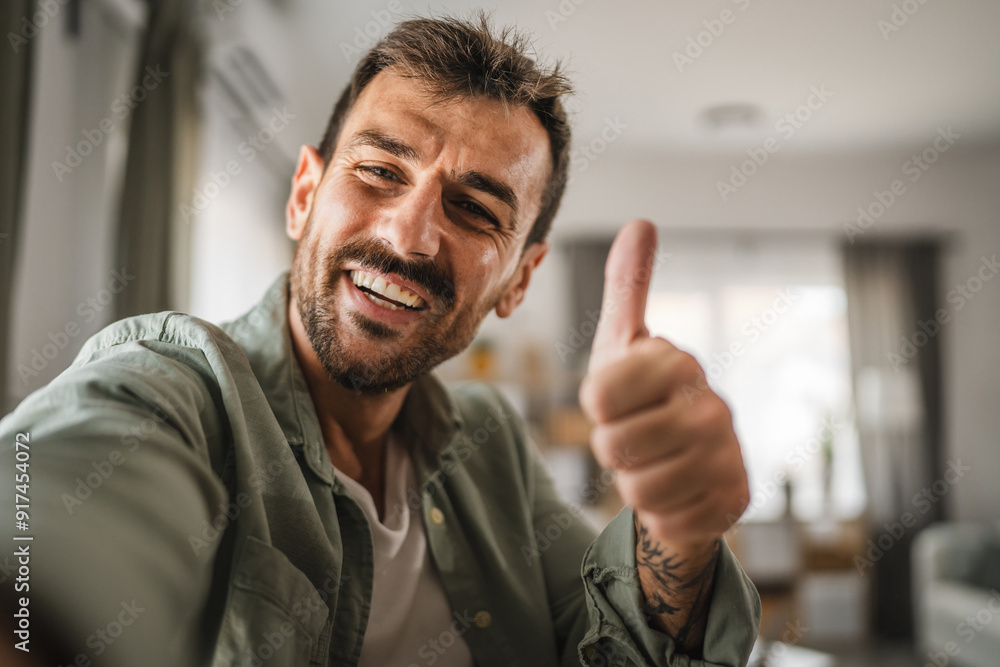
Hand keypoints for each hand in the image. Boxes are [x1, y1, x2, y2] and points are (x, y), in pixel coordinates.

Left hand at [579, 219, 749, 550]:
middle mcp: (712, 406)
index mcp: (678, 362)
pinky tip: (680, 493)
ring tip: (657, 463)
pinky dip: (660, 515)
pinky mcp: (732, 503)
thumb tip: (642, 222)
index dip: (598, 406)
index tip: (618, 400)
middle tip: (638, 437)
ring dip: (635, 483)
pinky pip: (662, 523)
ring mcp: (727, 457)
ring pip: (637, 489)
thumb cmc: (645, 401)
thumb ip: (629, 288)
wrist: (690, 467)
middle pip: (612, 446)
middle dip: (613, 449)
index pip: (597, 394)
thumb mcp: (625, 346)